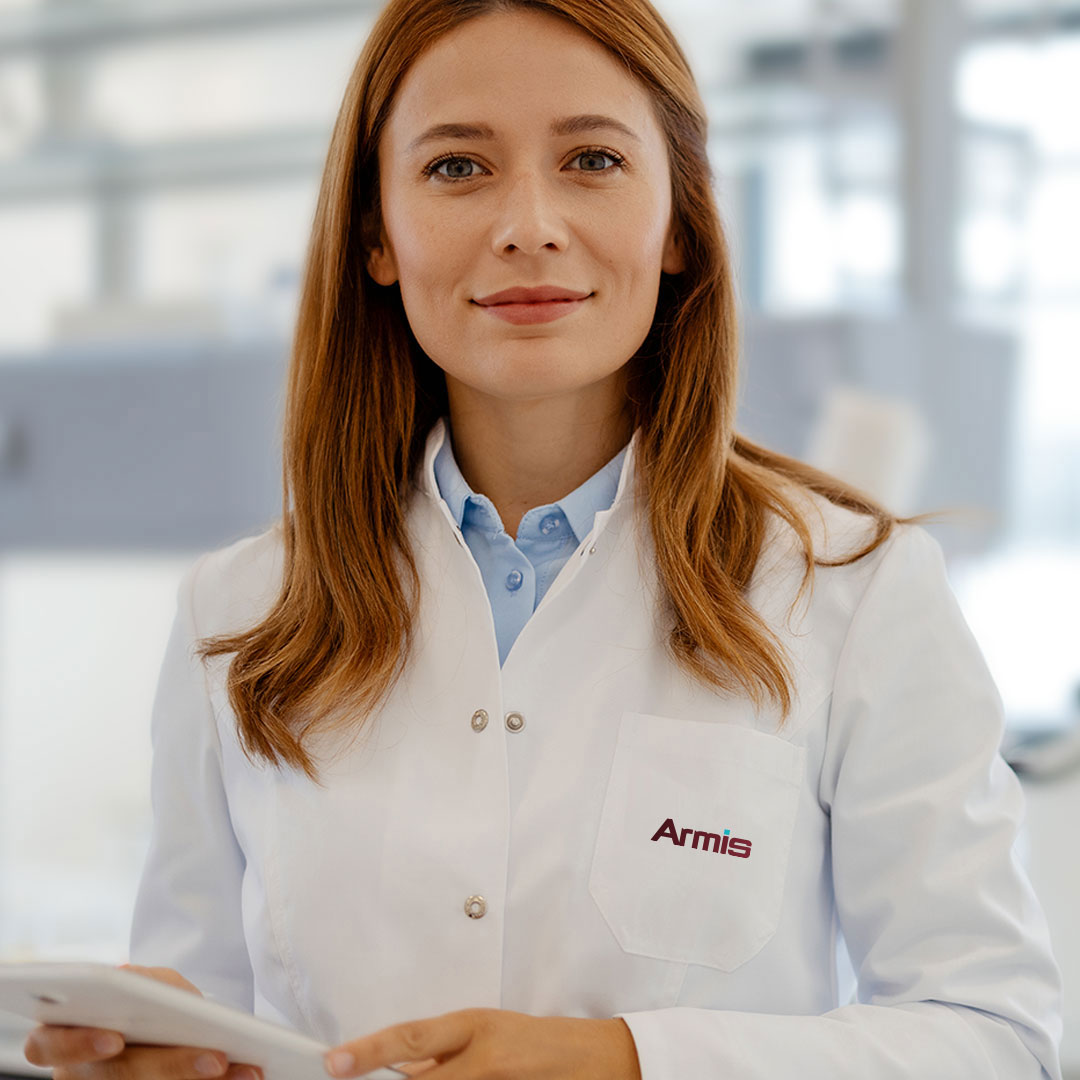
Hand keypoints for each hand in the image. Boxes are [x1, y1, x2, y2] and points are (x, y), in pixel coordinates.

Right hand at [23, 964, 264, 1079]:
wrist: (169, 1027)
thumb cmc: (152, 999)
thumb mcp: (151, 982)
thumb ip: (145, 984)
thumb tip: (139, 984)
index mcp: (61, 1035)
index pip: (47, 1044)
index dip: (78, 1045)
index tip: (116, 1040)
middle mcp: (75, 1077)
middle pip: (115, 1078)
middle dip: (172, 1068)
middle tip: (216, 1061)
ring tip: (246, 1073)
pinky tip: (242, 1078)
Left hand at [323, 1008, 640, 1079]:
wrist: (596, 1062)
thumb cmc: (541, 1043)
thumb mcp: (489, 1032)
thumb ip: (442, 1050)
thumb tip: (399, 1068)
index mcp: (476, 1029)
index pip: (411, 1037)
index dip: (370, 1050)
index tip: (334, 1061)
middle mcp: (483, 1062)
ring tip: (434, 1077)